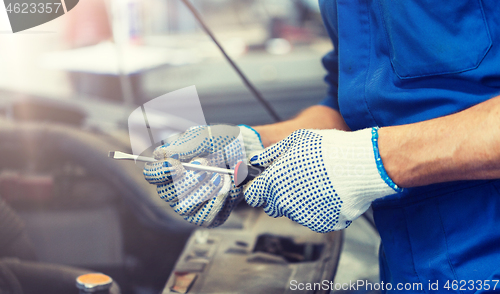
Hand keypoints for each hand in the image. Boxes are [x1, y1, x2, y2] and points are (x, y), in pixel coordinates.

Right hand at [143, 125, 262, 226]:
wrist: (248, 154)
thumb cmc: (224, 143)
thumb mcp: (207, 137)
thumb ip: (185, 145)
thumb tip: (161, 153)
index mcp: (170, 167)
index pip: (152, 175)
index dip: (160, 172)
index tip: (177, 165)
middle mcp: (176, 189)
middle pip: (167, 194)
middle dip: (188, 181)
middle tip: (206, 169)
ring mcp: (190, 204)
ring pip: (185, 207)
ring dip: (204, 191)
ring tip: (221, 176)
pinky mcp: (207, 216)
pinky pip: (204, 217)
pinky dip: (217, 202)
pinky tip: (227, 189)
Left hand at [244, 128, 401, 232]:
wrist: (361, 165)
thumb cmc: (329, 149)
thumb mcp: (295, 140)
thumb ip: (271, 153)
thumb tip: (257, 160)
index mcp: (273, 182)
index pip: (252, 196)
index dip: (259, 189)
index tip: (266, 184)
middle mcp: (284, 203)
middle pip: (272, 206)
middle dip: (279, 195)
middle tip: (298, 180)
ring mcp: (303, 216)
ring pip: (294, 213)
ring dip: (300, 202)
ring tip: (319, 183)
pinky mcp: (322, 224)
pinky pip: (315, 218)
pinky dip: (320, 209)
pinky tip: (330, 193)